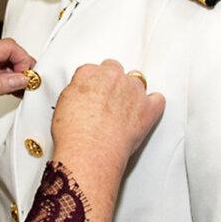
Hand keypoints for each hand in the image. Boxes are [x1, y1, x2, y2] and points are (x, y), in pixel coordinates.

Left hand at [0, 39, 33, 141]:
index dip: (22, 59)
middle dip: (20, 66)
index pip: (7, 46)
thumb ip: (3, 84)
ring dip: (14, 75)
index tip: (30, 75)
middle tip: (30, 83)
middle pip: (4, 53)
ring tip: (24, 89)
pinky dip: (4, 81)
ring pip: (0, 64)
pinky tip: (13, 91)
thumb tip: (23, 77)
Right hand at [51, 60, 164, 221]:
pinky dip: (152, 104)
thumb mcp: (63, 103)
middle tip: (106, 100)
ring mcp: (133, 91)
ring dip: (130, 93)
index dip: (92, 84)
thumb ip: (77, 91)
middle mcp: (112, 76)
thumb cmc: (73, 133)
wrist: (88, 152)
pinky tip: (145, 111)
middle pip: (115, 69)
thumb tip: (82, 95)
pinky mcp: (148, 108)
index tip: (91, 94)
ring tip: (122, 110)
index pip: (92, 69)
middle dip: (111, 82)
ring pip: (136, 82)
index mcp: (89, 73)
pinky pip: (157, 99)